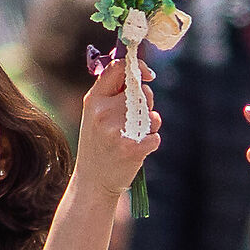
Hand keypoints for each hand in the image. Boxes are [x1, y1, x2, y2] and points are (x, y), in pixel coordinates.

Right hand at [74, 56, 160, 203]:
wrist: (93, 182)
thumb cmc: (98, 145)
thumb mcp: (94, 115)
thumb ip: (111, 93)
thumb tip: (137, 71)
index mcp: (93, 100)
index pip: (117, 69)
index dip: (137, 67)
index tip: (148, 75)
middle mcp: (103, 113)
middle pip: (141, 92)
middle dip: (146, 102)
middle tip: (134, 119)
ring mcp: (117, 131)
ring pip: (151, 114)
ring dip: (150, 124)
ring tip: (133, 136)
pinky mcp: (132, 148)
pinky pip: (156, 135)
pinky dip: (152, 141)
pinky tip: (138, 149)